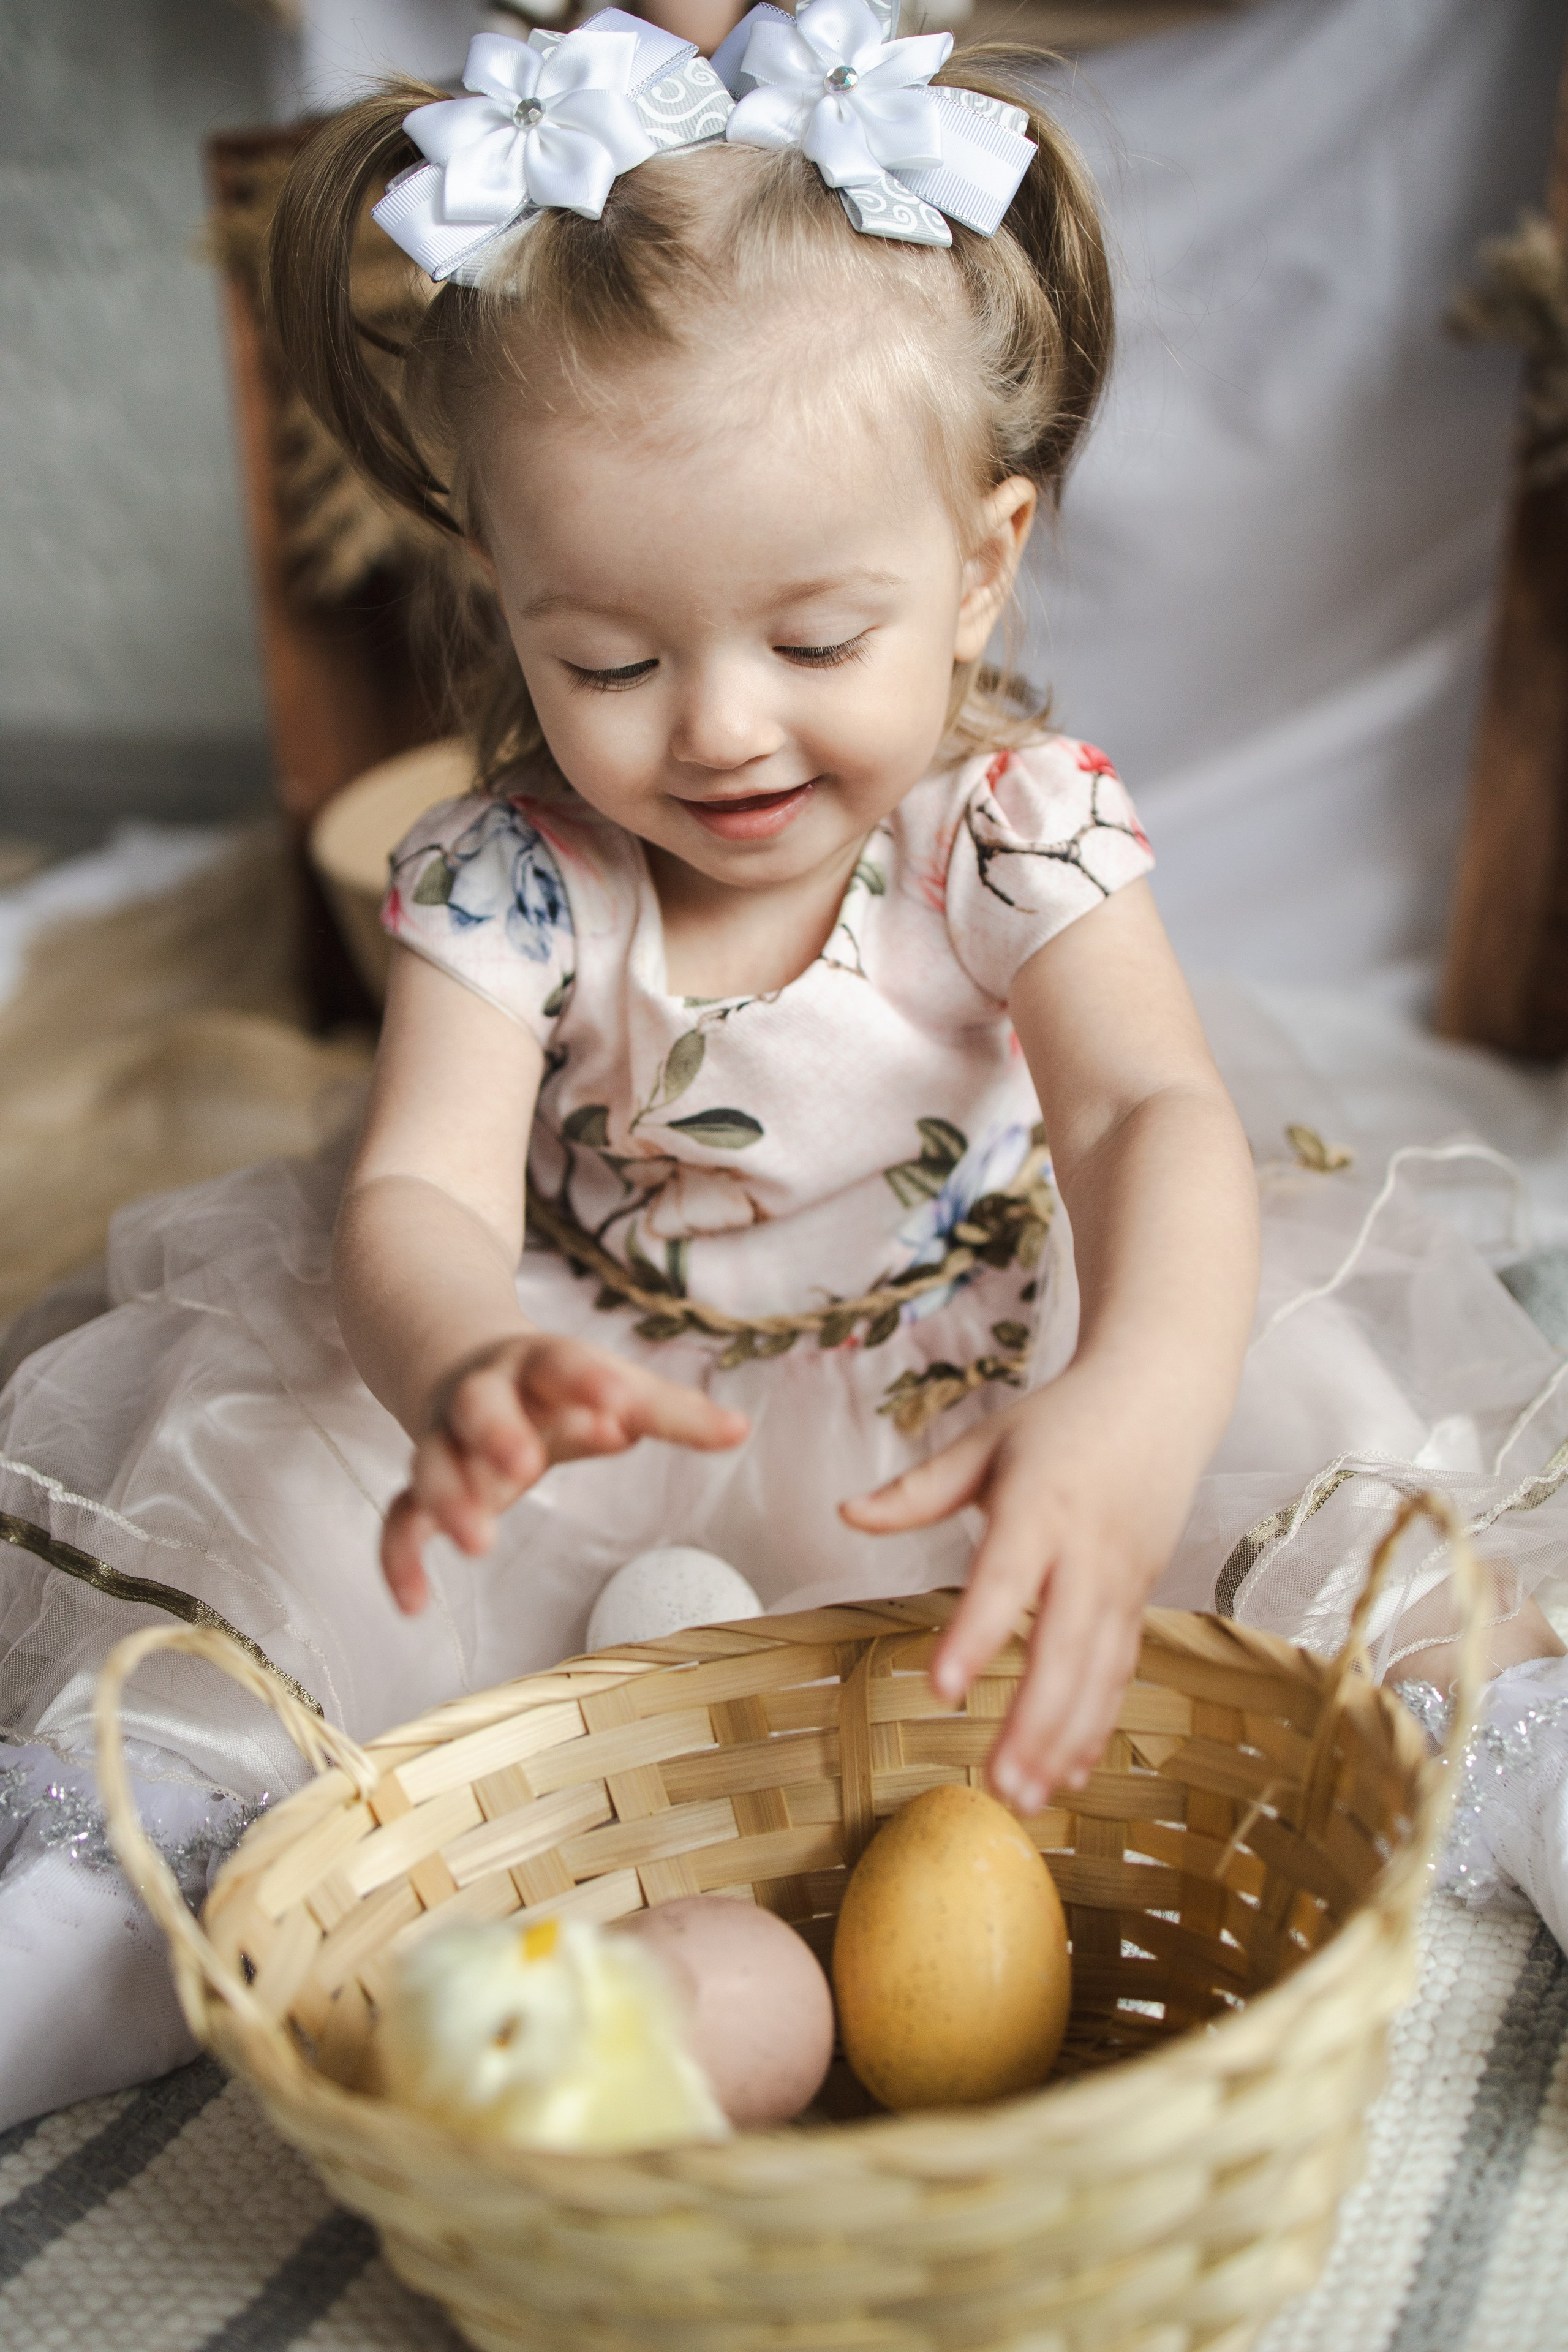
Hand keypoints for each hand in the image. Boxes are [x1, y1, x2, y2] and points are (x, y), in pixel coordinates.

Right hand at [382, 1335, 746, 1612]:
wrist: (465, 1362)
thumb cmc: (559, 1387)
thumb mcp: (611, 1390)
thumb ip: (672, 1412)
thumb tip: (742, 1430)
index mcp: (538, 1364)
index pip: (561, 1363)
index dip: (587, 1382)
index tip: (617, 1406)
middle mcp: (482, 1397)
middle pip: (478, 1406)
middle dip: (497, 1434)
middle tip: (522, 1467)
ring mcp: (444, 1440)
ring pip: (430, 1462)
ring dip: (449, 1499)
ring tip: (477, 1543)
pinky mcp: (421, 1487)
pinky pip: (398, 1519)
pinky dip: (399, 1558)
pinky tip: (414, 1603)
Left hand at [840, 1373, 1190, 1811]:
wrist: (1160, 1396)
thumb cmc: (1064, 1421)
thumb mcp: (988, 1443)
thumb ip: (918, 1490)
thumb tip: (845, 1513)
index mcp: (1040, 1505)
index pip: (1005, 1580)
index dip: (975, 1636)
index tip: (940, 1690)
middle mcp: (1088, 1550)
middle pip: (1062, 1647)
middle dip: (1033, 1722)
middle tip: (997, 1784)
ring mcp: (1123, 1579)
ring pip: (1097, 1673)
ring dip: (1066, 1739)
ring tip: (1029, 1797)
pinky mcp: (1142, 1597)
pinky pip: (1121, 1670)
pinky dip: (1099, 1723)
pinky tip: (1074, 1771)